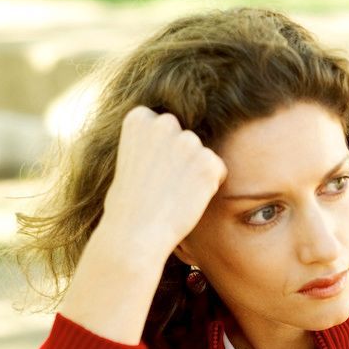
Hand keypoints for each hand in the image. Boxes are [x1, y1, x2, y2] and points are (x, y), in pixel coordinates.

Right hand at [100, 106, 227, 265]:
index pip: (165, 127)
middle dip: (181, 158)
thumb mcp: (130, 158)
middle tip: (165, 186)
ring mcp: (187, 141)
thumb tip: (173, 142)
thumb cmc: (129, 204)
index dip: (161, 153)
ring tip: (174, 194)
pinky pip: (219, 169)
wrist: (135, 231)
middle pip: (186, 137)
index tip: (150, 173)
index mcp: (139, 117)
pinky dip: (210, 186)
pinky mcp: (207, 163)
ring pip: (203, 154)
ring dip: (196, 172)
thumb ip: (149, 142)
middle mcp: (164, 122)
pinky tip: (189, 199)